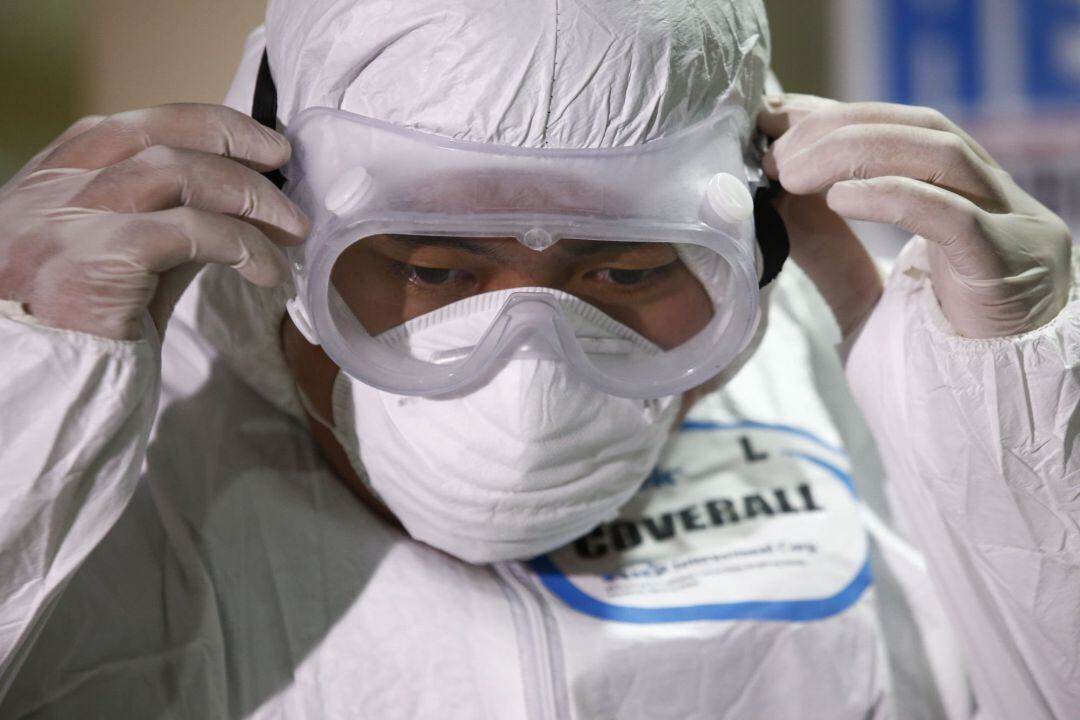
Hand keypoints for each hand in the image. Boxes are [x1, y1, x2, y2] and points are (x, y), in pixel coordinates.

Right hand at [0, 104, 308, 340]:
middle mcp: (51, 192)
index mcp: (48, 185)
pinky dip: (243, 244)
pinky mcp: (98, 258)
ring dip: (249, 195)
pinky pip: (191, 231)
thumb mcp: (121, 267)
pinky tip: (269, 271)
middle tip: (283, 161)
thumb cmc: (81, 336)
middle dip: (230, 140)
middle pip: (154, 136)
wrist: (40, 398)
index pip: (126, 127)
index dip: (199, 124)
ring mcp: (70, 221)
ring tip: (292, 228)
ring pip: (177, 172)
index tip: (254, 141)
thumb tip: (239, 206)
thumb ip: (165, 228)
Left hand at [759, 94, 1071, 338]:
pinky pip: (951, 216)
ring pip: (939, 156)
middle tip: (775, 153)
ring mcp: (1013, 229)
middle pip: (921, 131)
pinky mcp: (1008, 265)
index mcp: (969, 201)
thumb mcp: (865, 295)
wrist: (980, 430)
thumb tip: (776, 202)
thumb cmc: (931, 366)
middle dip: (838, 130)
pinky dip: (890, 197)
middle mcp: (999, 203)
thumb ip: (830, 249)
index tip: (775, 117)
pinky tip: (838, 199)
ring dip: (855, 152)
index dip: (837, 115)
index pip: (904, 130)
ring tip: (791, 172)